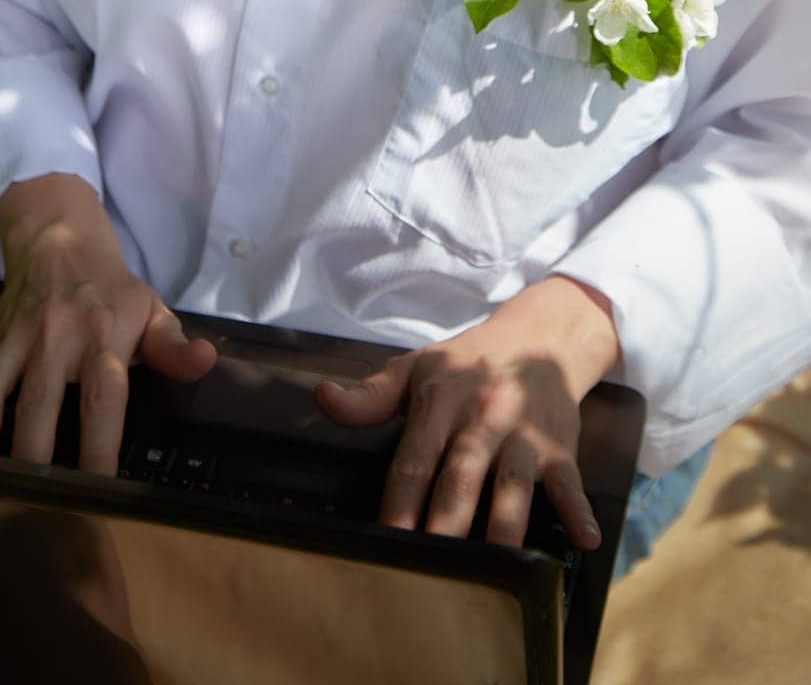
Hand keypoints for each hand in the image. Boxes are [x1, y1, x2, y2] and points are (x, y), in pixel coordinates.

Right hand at [0, 175, 216, 472]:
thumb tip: (205, 361)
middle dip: (32, 456)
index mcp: (101, 339)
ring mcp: (14, 337)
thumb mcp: (152, 311)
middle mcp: (54, 340)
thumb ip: (174, 348)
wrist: (62, 235)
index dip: (100, 446)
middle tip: (27, 505)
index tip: (98, 490)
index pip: (103, 399)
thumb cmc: (111, 288)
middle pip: (39, 405)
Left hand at [314, 277, 617, 552]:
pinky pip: (570, 481)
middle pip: (460, 478)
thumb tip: (323, 398)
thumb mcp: (415, 367)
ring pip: (512, 486)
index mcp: (440, 402)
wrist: (538, 335)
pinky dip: (579, 510)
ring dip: (503, 528)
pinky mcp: (560, 445)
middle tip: (433, 571)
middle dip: (446, 524)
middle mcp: (482, 417)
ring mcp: (524, 433)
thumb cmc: (468, 362)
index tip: (386, 543)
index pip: (413, 461)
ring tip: (494, 570)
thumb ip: (368, 395)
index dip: (399, 504)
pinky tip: (583, 539)